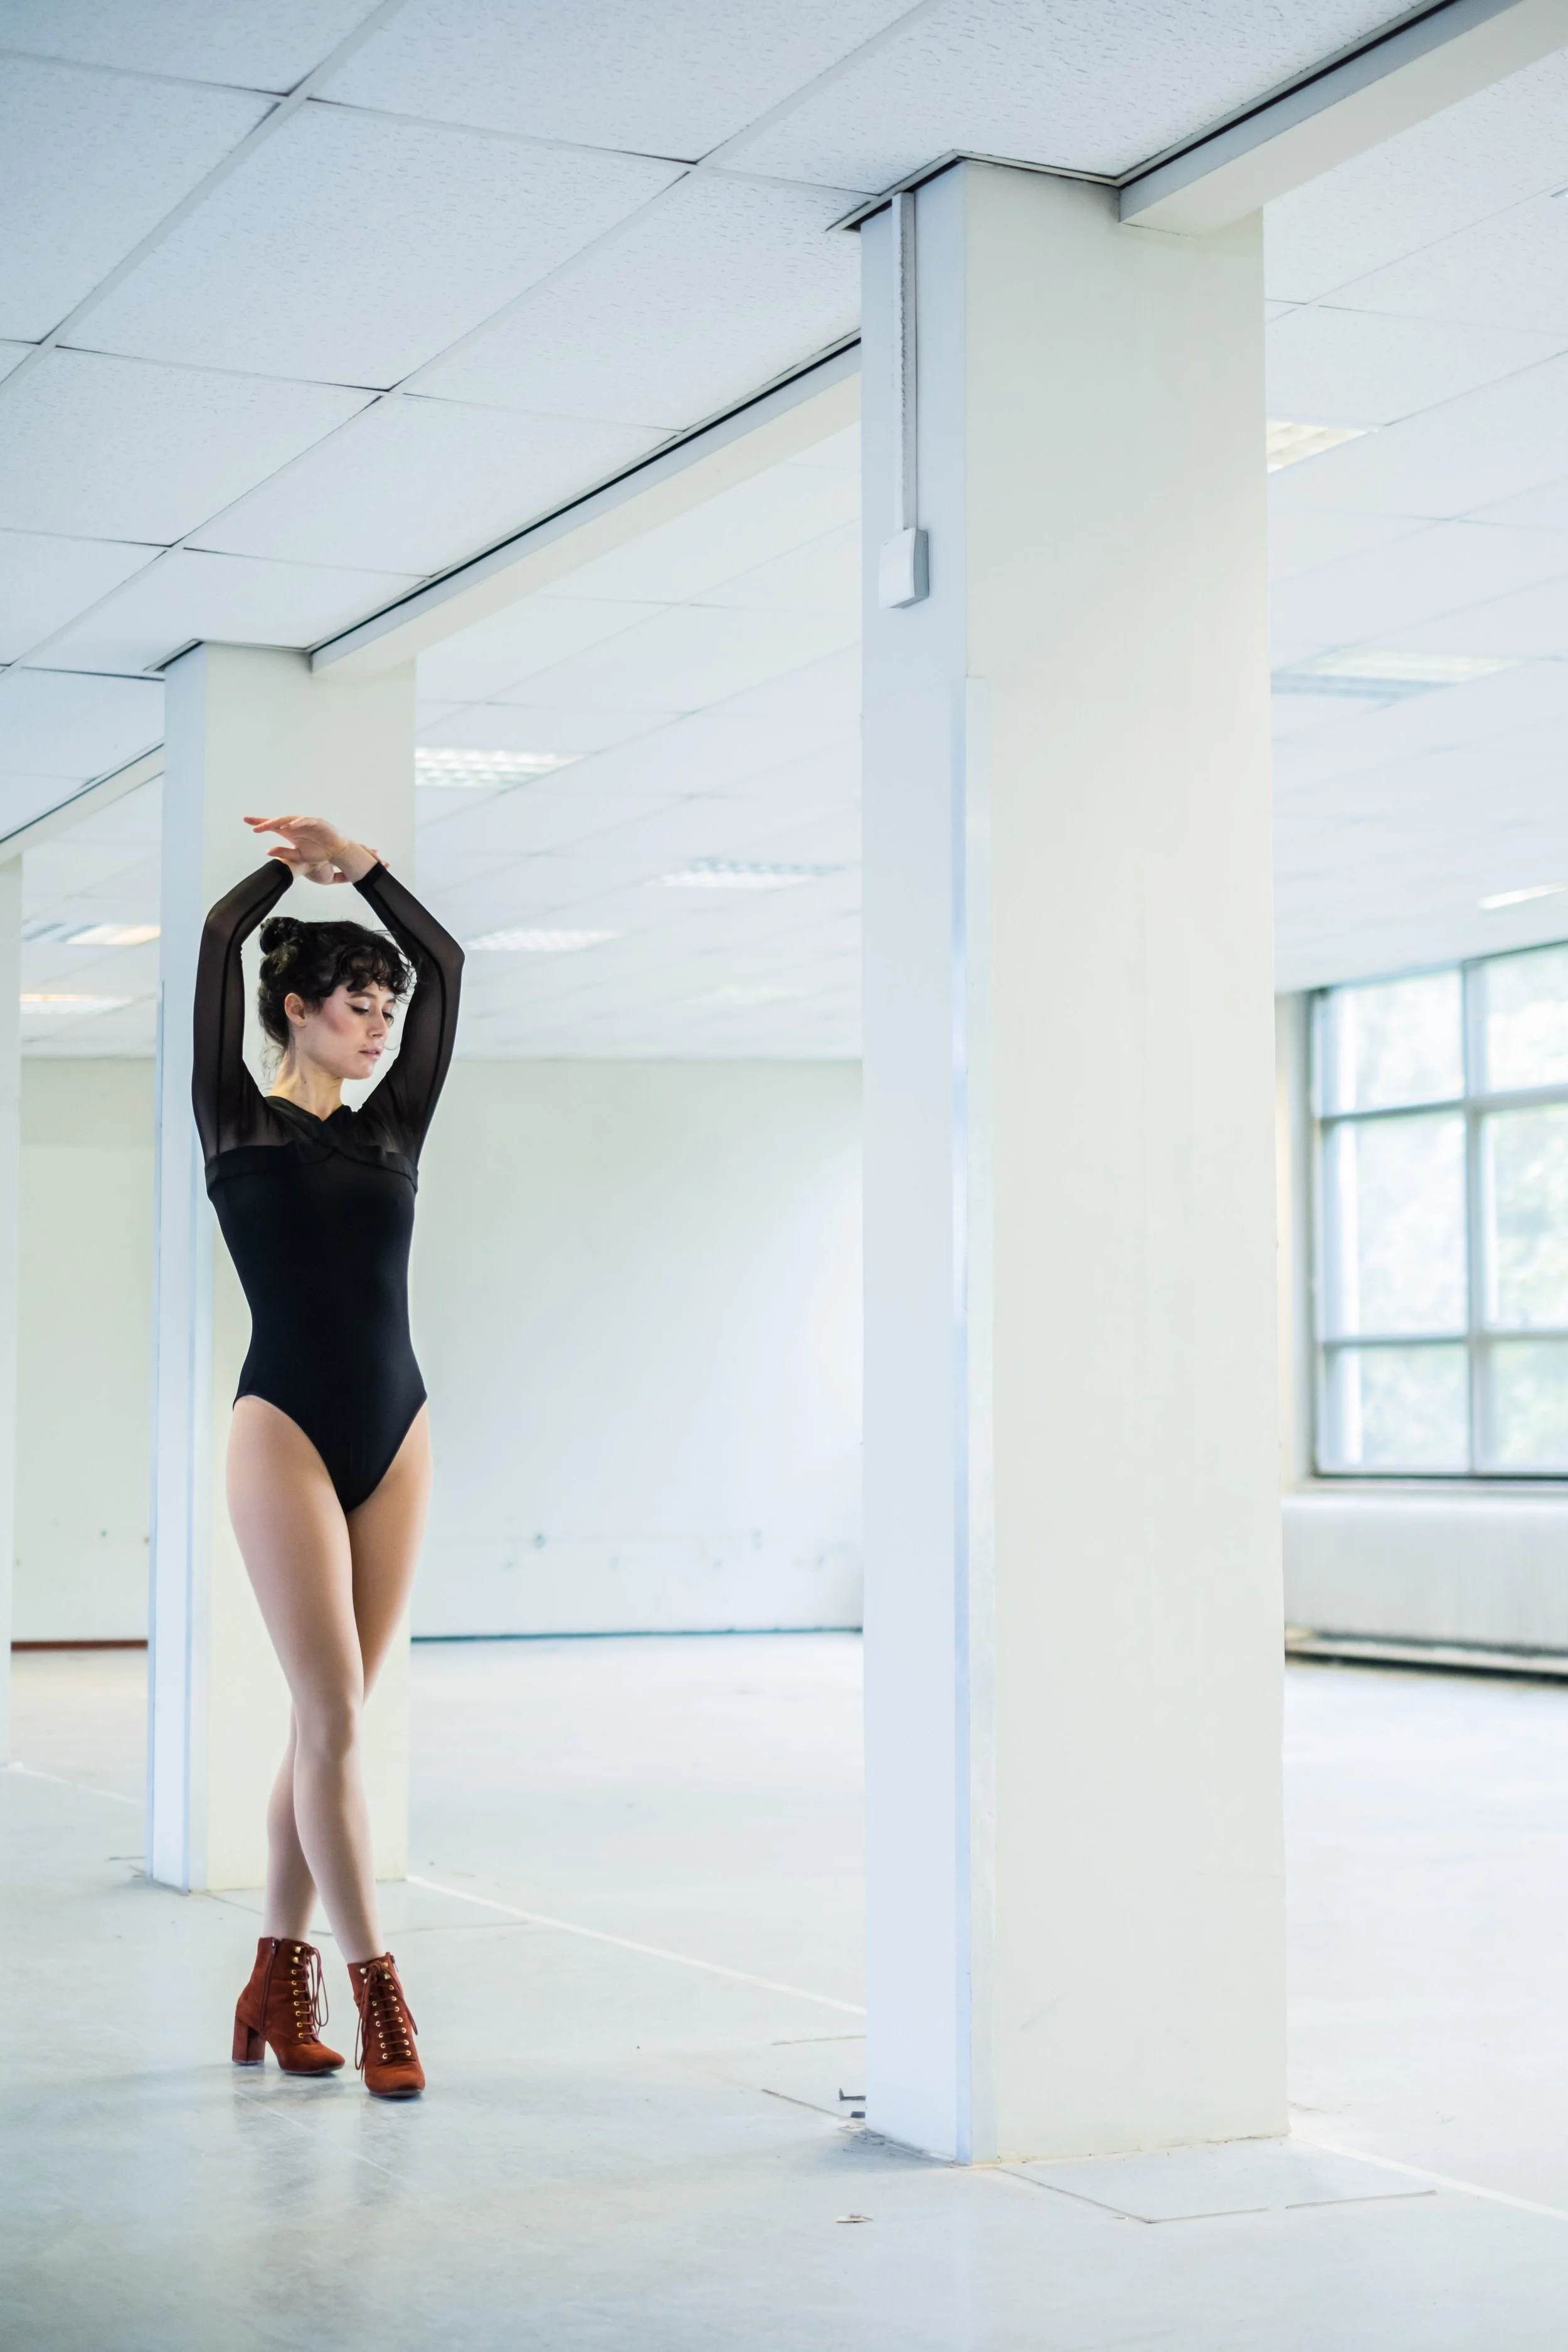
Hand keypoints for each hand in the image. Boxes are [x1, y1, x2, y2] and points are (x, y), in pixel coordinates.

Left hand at [244, 815, 378, 886]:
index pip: (272, 826)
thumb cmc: (319, 853)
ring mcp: (306, 823)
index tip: (246, 821)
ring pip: (290, 819)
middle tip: (254, 826)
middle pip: (278, 821)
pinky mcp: (317, 822)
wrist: (337, 852)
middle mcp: (295, 826)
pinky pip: (305, 820)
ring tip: (268, 826)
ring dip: (279, 822)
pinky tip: (288, 826)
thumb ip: (284, 853)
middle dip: (266, 823)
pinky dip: (297, 822)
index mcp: (290, 833)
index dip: (260, 823)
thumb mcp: (298, 856)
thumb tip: (267, 851)